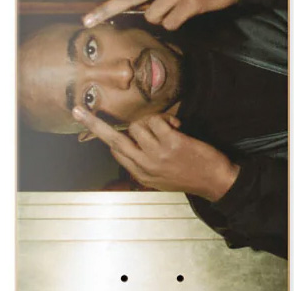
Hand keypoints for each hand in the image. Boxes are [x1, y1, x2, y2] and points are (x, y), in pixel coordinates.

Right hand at [73, 106, 239, 201]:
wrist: (215, 182)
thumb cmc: (189, 176)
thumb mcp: (160, 179)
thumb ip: (143, 163)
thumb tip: (124, 147)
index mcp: (140, 173)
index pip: (115, 149)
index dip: (107, 133)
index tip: (92, 122)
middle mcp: (145, 164)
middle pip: (113, 139)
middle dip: (94, 124)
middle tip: (78, 110)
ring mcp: (157, 153)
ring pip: (138, 124)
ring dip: (152, 120)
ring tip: (167, 128)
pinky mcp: (171, 142)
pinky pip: (156, 119)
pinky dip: (167, 119)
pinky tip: (177, 127)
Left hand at [83, 0, 238, 29]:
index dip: (112, 3)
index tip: (95, 13)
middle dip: (106, 10)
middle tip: (88, 20)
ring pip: (153, 16)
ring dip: (162, 19)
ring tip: (177, 10)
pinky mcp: (191, 3)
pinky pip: (171, 23)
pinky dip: (175, 24)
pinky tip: (186, 14)